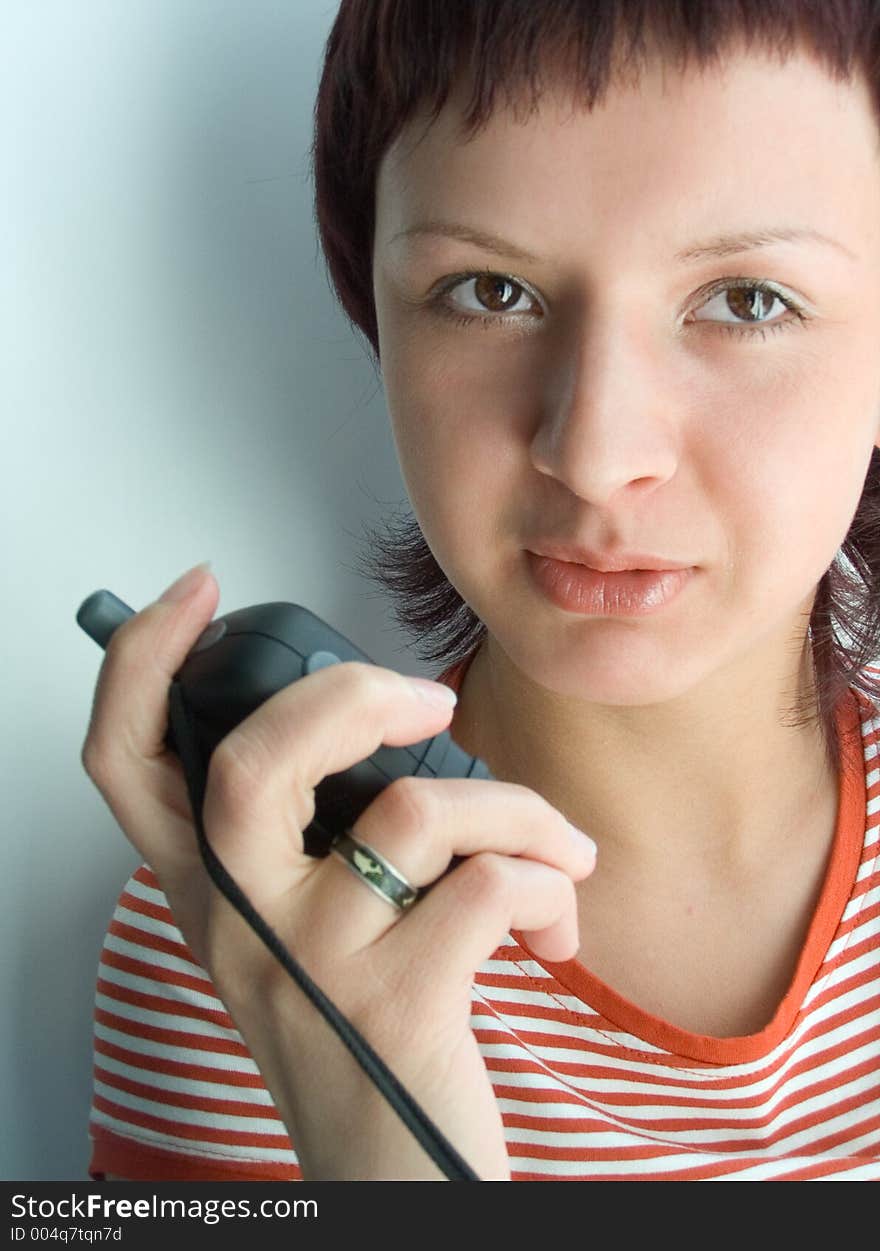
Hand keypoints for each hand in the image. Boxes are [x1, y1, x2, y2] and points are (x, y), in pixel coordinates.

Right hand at [81, 564, 596, 1179]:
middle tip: (426, 698)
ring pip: (420, 811)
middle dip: (351, 698)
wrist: (391, 1171)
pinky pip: (493, 881)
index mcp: (213, 891)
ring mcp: (314, 965)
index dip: (144, 660)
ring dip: (519, 811)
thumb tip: (391, 723)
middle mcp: (243, 924)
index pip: (126, 762)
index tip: (199, 591)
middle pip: (253, 763)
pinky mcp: (398, 1001)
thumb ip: (317, 833)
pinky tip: (556, 918)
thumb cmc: (363, 1029)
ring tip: (554, 848)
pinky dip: (551, 880)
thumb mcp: (307, 927)